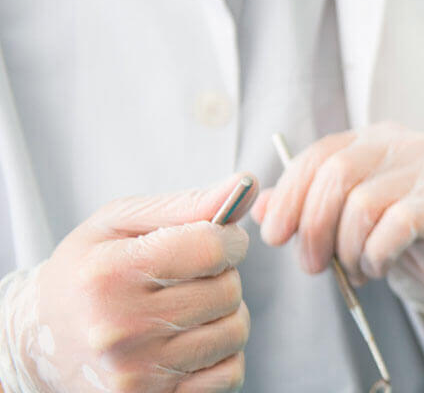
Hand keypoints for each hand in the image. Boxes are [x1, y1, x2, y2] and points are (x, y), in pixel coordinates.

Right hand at [0, 173, 256, 391]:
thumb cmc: (86, 274)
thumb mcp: (120, 223)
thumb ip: (187, 204)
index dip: (229, 240)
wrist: (41, 341)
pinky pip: (230, 374)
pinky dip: (222, 354)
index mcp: (110, 274)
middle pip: (228, 290)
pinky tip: (189, 341)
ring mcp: (137, 372)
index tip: (218, 241)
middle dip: (223, 276)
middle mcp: (121, 327)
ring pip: (235, 331)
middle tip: (193, 277)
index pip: (211, 248)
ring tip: (189, 308)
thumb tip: (245, 186)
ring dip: (225, 315)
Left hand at [253, 123, 423, 317]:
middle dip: (314, 230)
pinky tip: (380, 266)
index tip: (276, 236)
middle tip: (315, 267)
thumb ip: (310, 207)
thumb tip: (262, 208)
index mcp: (373, 139)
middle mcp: (401, 144)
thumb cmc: (410, 238)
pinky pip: (395, 226)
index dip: (290, 197)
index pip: (317, 155)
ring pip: (362, 205)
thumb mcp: (351, 219)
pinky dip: (376, 254)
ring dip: (349, 249)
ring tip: (360, 269)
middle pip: (335, 176)